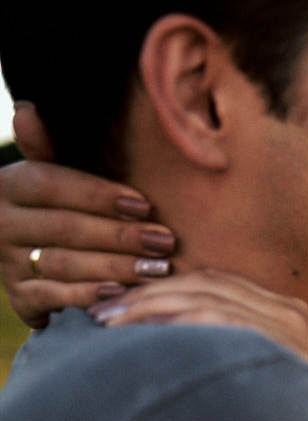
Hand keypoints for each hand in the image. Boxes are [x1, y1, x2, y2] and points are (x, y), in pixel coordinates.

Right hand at [0, 102, 177, 327]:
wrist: (24, 253)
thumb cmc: (55, 207)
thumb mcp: (50, 175)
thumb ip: (46, 149)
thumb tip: (27, 110)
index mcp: (9, 185)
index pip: (50, 184)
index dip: (98, 194)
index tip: (144, 204)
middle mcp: (1, 222)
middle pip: (64, 227)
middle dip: (120, 236)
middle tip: (164, 242)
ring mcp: (7, 261)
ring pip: (63, 263)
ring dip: (114, 267)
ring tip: (156, 269)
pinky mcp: (18, 296)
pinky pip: (53, 296)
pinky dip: (87, 295)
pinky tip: (121, 292)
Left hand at [89, 270, 307, 420]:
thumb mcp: (275, 388)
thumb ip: (243, 368)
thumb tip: (193, 375)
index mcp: (285, 315)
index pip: (212, 284)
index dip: (160, 291)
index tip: (115, 311)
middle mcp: (289, 310)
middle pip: (205, 281)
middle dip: (146, 292)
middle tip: (97, 312)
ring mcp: (292, 323)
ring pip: (208, 293)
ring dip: (151, 303)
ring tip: (106, 322)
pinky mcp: (292, 341)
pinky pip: (227, 315)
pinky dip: (181, 316)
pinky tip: (145, 331)